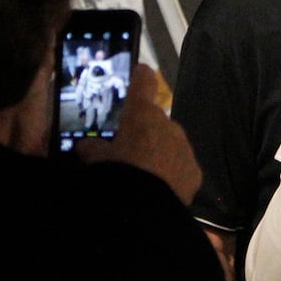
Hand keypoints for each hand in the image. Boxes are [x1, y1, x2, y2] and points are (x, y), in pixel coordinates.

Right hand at [71, 65, 201, 205]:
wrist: (145, 209)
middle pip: (155, 121)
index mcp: (142, 115)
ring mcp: (184, 147)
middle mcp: (167, 124)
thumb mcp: (96, 161)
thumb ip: (92, 149)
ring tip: (143, 174)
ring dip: (158, 153)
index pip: (143, 84)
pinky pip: (180, 167)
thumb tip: (85, 145)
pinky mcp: (194, 171)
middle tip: (129, 151)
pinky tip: (159, 188)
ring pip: (170, 143)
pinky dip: (171, 173)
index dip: (141, 76)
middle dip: (144, 132)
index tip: (141, 71)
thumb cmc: (118, 174)